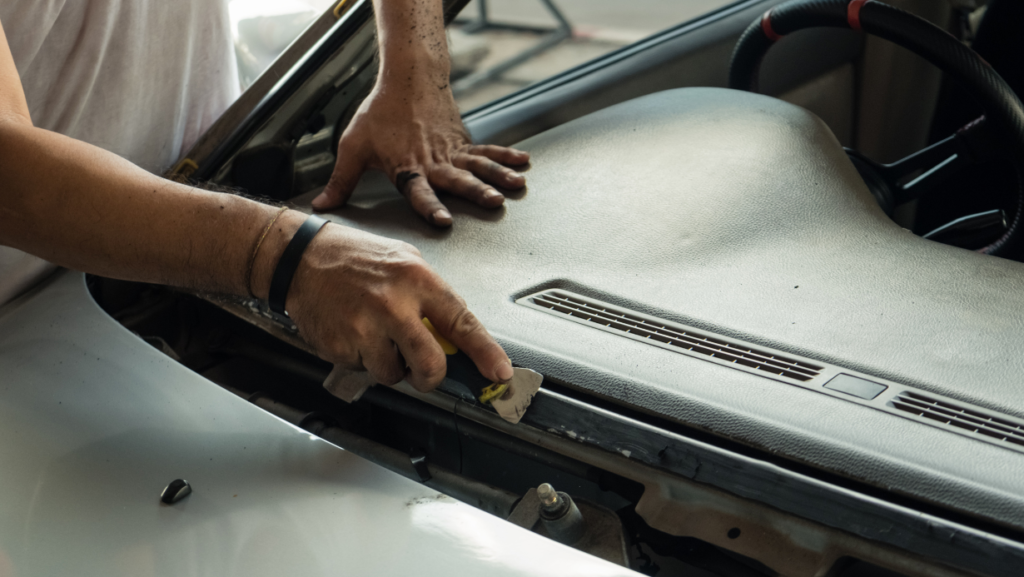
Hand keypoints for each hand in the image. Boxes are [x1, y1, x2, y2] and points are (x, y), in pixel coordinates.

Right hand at [283, 220, 513, 390]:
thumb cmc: (354, 257)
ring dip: (390, 365)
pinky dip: (363, 359)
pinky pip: (364, 370)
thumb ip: (431, 299)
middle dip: (430, 376)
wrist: (300, 257)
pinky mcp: (341, 346)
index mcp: (416, 279)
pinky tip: (354, 332)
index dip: (485, 353)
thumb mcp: (403, 262)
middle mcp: (393, 304)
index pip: (462, 323)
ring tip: (376, 335)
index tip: (498, 373)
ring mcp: (365, 328)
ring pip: (394, 374)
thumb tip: (456, 335)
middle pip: (430, 365)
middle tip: (423, 371)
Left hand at [311, 70, 529, 226]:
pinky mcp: (462, 142)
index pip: (419, 192)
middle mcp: (433, 162)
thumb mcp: (353, 146)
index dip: (430, 206)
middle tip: (492, 202)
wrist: (406, 80)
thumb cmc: (379, 113)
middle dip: (474, 192)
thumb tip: (322, 205)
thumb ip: (341, 180)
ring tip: (516, 186)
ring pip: (477, 166)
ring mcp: (451, 152)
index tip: (443, 220)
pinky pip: (486, 151)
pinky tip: (523, 161)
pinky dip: (505, 155)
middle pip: (456, 180)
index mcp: (407, 167)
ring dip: (497, 176)